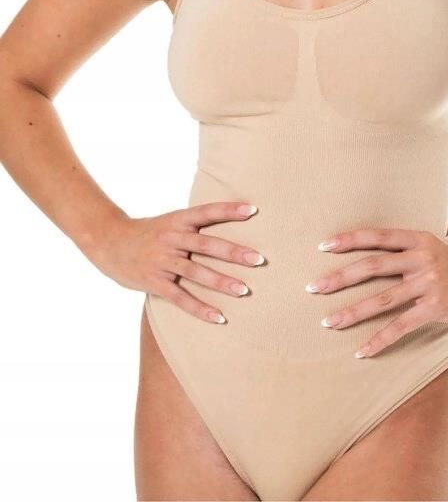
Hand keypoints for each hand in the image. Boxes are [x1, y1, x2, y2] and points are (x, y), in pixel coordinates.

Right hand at [81, 201, 264, 322]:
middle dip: (234, 253)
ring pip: (197, 272)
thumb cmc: (149, 232)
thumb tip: (230, 225)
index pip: (207, 212)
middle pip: (207, 245)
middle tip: (259, 259)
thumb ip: (195, 225)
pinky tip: (220, 317)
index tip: (253, 211)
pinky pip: (181, 298)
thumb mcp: (171, 221)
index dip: (229, 210)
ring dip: (222, 282)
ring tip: (244, 290)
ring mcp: (163, 261)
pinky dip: (200, 308)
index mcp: (178, 220)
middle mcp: (172, 239)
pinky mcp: (155, 282)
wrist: (109, 242)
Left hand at [306, 218, 447, 357]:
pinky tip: (361, 350)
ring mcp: (429, 284)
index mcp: (420, 239)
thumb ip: (438, 223)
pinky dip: (380, 339)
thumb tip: (435, 206)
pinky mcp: (436, 308)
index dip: (349, 240)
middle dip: (338, 277)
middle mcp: (421, 258)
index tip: (323, 246)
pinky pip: (401, 325)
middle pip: (371, 266)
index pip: (377, 237)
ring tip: (326, 322)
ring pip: (381, 298)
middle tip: (312, 287)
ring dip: (351, 312)